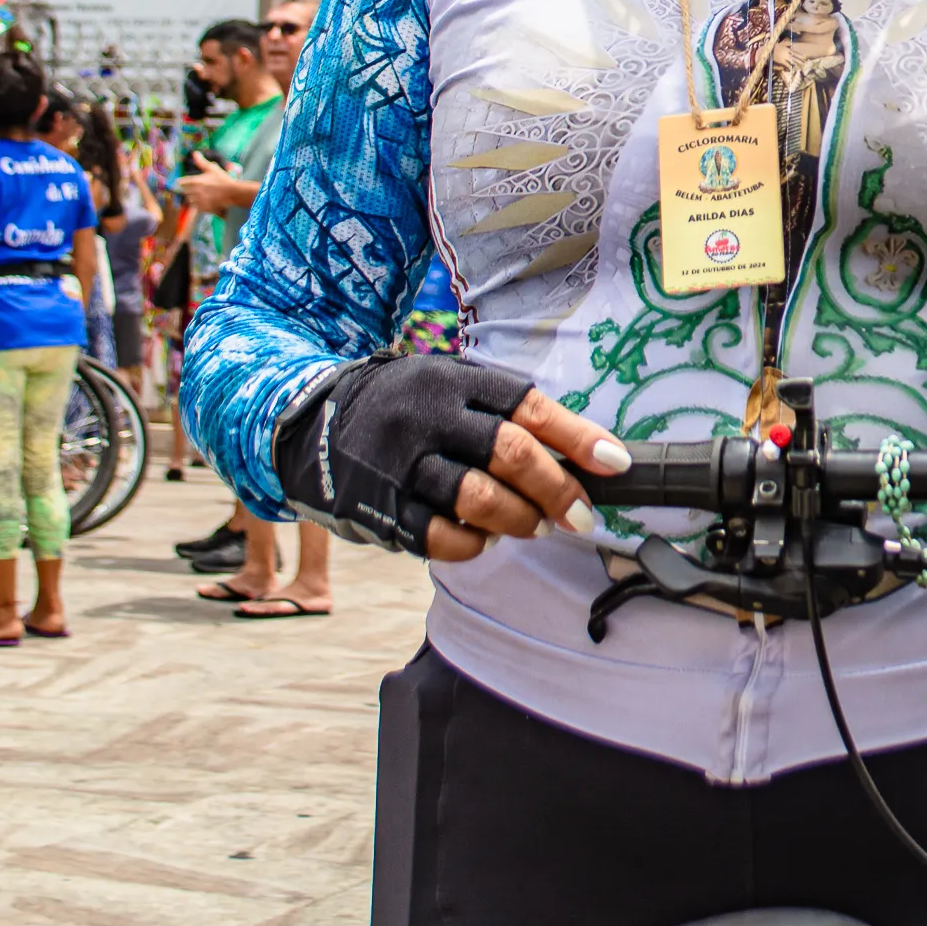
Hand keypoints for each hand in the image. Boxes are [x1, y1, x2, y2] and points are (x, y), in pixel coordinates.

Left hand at [176, 156, 241, 214]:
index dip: (182, 182)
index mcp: (195, 181)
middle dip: (188, 189)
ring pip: (189, 200)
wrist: (232, 193)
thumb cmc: (223, 180)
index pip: (181, 182)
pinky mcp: (203, 208)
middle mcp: (194, 191)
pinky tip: (205, 201)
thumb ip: (201, 162)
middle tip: (196, 188)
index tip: (184, 182)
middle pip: (184, 191)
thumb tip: (195, 153)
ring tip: (201, 195)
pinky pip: (196, 207)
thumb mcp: (212, 169)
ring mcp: (198, 200)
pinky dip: (198, 204)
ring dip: (193, 197)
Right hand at [273, 352, 632, 558]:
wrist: (310, 419)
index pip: (530, 407)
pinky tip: (483, 538)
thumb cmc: (405, 405)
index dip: (579, 437)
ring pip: (479, 500)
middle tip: (580, 515)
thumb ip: (506, 413)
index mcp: (454, 380)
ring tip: (534, 526)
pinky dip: (473, 545)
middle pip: (511, 454)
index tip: (616, 464)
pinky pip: (439, 538)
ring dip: (519, 521)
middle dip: (557, 490)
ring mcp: (399, 462)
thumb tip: (584, 455)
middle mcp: (427, 416)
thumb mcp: (451, 385)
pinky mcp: (378, 505)